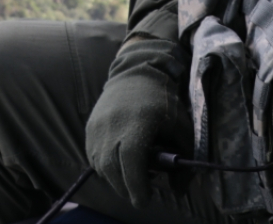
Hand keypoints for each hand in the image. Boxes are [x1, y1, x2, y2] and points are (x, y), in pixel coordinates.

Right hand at [85, 42, 191, 208]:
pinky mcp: (89, 128)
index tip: (145, 199)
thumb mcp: (181, 129)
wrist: (135, 73)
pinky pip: (94, 157)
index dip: (137, 184)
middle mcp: (113, 125)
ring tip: (132, 174)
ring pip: (101, 166)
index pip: (131, 160)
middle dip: (127, 188)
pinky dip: (106, 167)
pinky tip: (120, 163)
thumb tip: (179, 191)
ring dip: (116, 178)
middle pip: (113, 168)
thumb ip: (183, 161)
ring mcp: (97, 127)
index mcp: (138, 123)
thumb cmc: (163, 102)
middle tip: (141, 193)